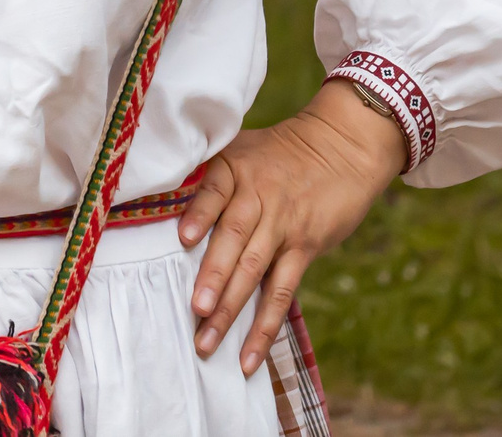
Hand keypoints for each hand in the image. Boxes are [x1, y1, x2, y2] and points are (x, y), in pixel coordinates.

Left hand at [180, 82, 408, 374]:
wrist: (342, 145)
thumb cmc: (279, 152)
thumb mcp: (242, 149)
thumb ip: (209, 177)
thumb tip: (160, 207)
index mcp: (235, 169)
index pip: (215, 190)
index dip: (200, 213)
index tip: (184, 238)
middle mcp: (259, 196)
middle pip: (234, 238)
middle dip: (214, 276)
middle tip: (195, 310)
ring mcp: (283, 224)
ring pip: (255, 270)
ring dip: (231, 307)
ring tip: (208, 340)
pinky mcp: (304, 247)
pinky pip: (282, 291)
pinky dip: (264, 325)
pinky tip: (248, 355)